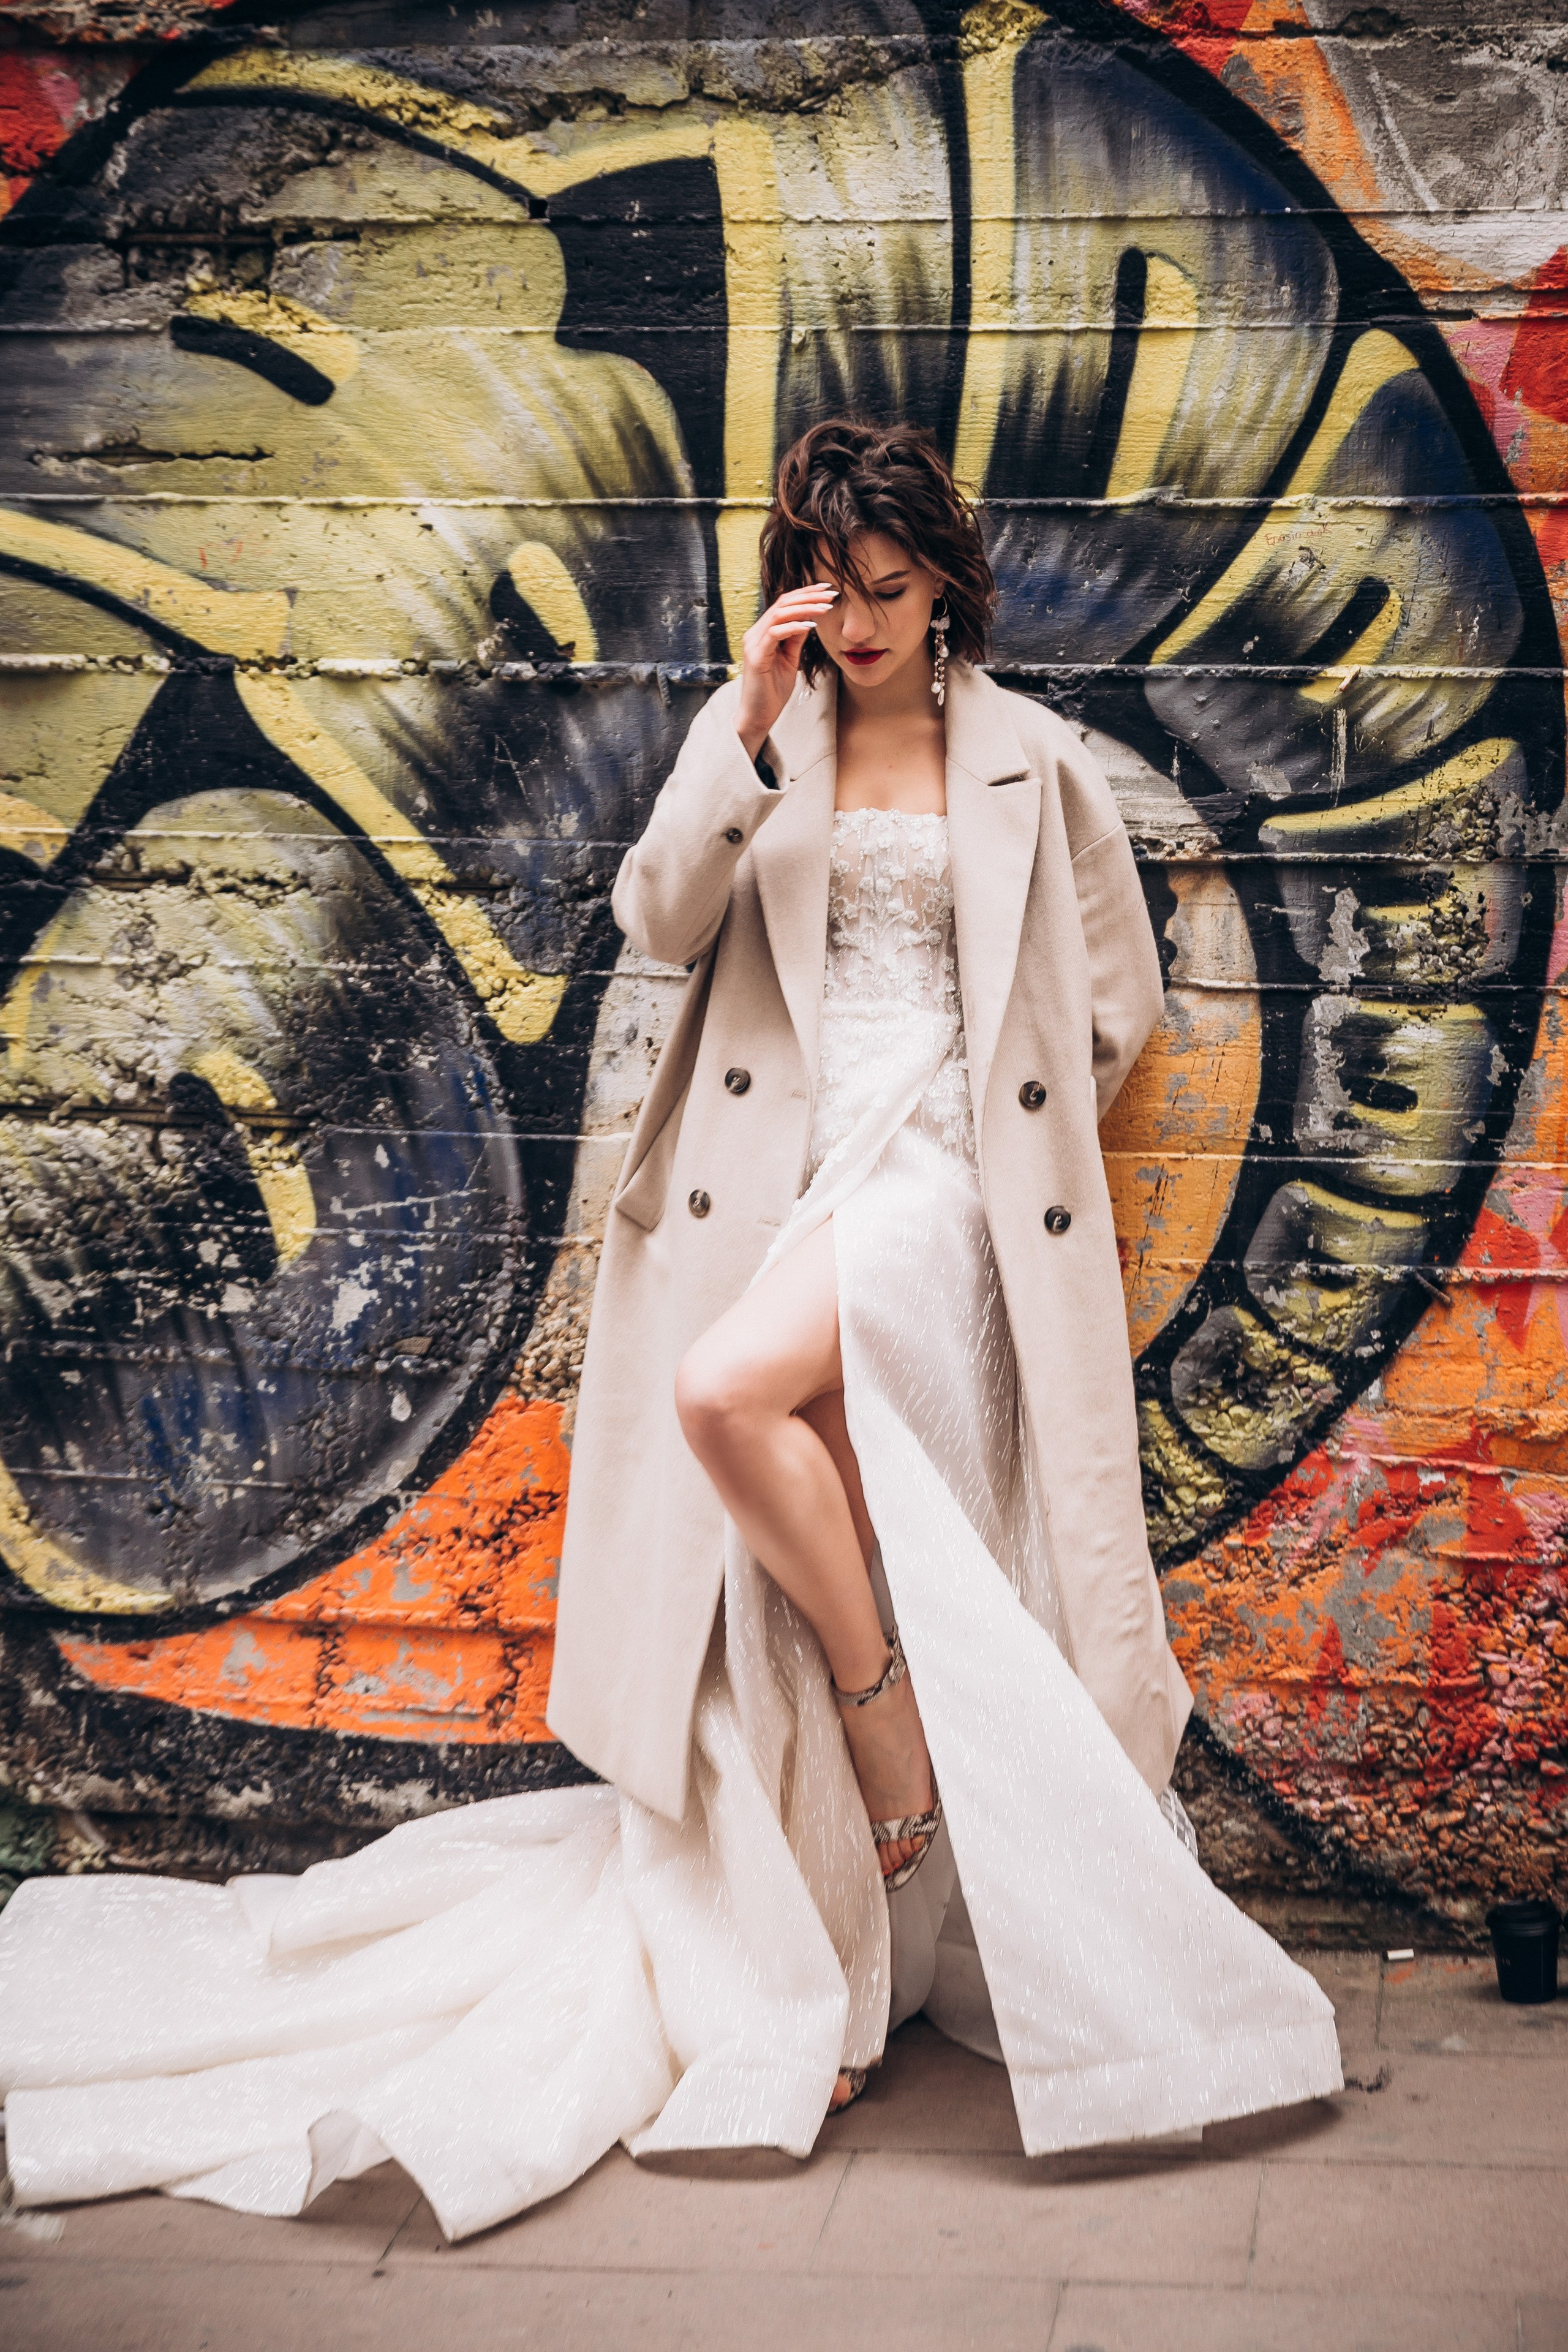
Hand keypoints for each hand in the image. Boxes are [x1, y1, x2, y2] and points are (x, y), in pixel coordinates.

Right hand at [735, 584, 838, 760]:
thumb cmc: (772, 691)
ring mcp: (754, 643)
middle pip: (782, 603)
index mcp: (763, 633)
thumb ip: (795, 639)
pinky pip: (775, 633)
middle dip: (808, 595)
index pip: (784, 604)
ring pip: (779, 614)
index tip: (827, 590)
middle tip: (831, 593)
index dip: (805, 594)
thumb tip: (809, 619)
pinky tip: (812, 625)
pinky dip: (794, 626)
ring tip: (826, 607)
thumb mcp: (790, 660)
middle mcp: (755, 634)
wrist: (758, 717)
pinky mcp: (756, 656)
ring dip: (805, 608)